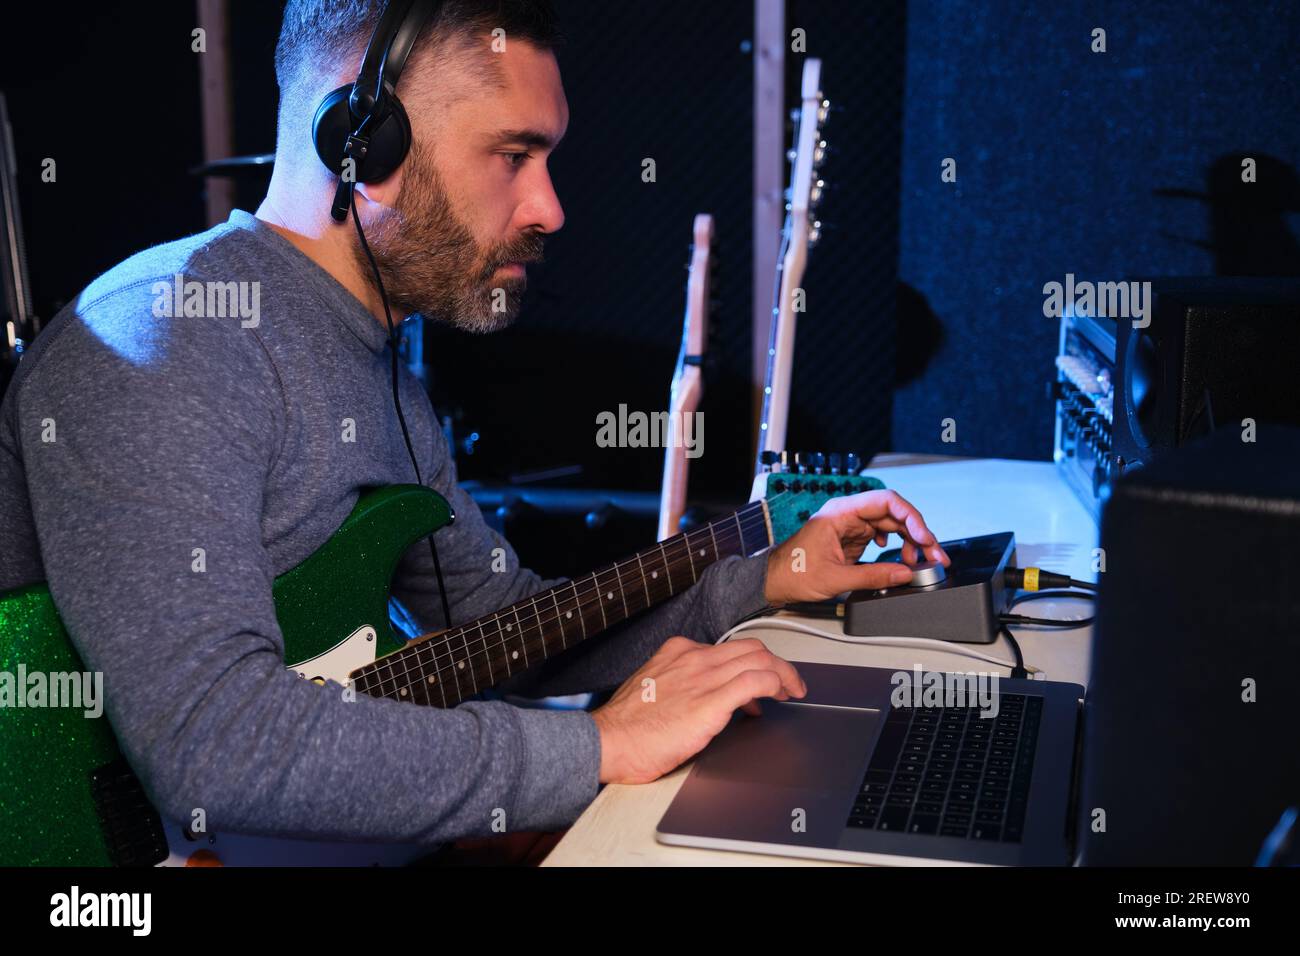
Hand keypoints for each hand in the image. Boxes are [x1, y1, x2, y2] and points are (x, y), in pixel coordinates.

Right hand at [591, 636, 806, 783]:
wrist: (608, 741)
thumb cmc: (626, 726)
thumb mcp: (654, 689)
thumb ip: (682, 686)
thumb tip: (706, 698)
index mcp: (678, 652)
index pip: (728, 648)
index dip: (750, 665)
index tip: (757, 685)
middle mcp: (694, 658)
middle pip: (750, 648)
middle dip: (776, 664)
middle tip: (787, 685)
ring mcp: (703, 677)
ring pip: (760, 659)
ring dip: (783, 674)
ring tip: (792, 691)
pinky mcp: (710, 702)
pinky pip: (755, 681)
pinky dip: (775, 684)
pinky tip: (779, 695)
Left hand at [763, 489, 949, 604]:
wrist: (774, 581)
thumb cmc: (793, 573)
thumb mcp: (835, 578)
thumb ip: (873, 576)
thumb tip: (905, 574)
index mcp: (841, 512)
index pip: (885, 501)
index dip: (911, 517)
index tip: (925, 537)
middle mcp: (848, 514)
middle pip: (893, 514)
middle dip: (918, 533)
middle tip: (934, 555)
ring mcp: (851, 526)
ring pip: (891, 526)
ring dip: (910, 542)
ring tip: (920, 562)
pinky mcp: (853, 539)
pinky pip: (883, 537)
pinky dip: (897, 547)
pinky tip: (902, 559)